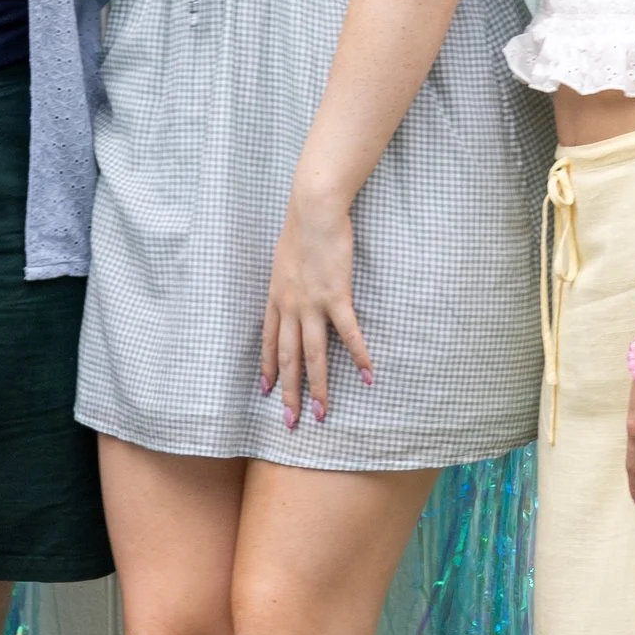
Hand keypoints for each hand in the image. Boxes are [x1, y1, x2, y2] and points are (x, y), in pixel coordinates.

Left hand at [259, 189, 373, 431]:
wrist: (313, 212)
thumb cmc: (300, 229)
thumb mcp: (282, 260)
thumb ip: (285, 280)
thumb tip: (288, 287)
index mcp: (276, 298)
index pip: (269, 342)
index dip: (267, 368)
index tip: (266, 391)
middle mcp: (290, 308)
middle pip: (288, 358)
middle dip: (289, 392)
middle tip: (292, 421)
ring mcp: (312, 305)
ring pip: (313, 355)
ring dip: (319, 387)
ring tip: (323, 412)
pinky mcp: (336, 297)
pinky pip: (348, 334)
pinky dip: (359, 356)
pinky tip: (368, 376)